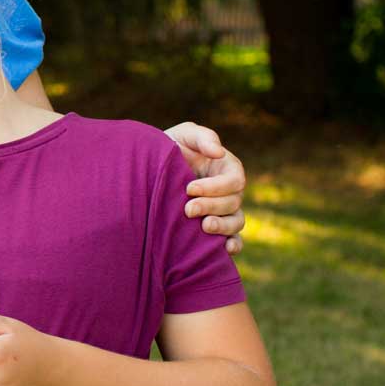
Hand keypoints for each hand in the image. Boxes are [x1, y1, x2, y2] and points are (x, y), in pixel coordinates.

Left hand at [164, 121, 247, 255]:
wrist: (147, 171)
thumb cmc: (168, 149)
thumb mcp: (183, 135)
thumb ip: (202, 137)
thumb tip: (219, 152)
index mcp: (227, 169)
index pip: (234, 181)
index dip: (215, 187)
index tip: (189, 189)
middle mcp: (229, 191)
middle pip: (233, 203)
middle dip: (211, 207)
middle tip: (187, 209)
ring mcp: (224, 211)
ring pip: (236, 222)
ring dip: (222, 227)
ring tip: (203, 227)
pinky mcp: (215, 228)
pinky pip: (234, 240)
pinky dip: (233, 246)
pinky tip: (224, 250)